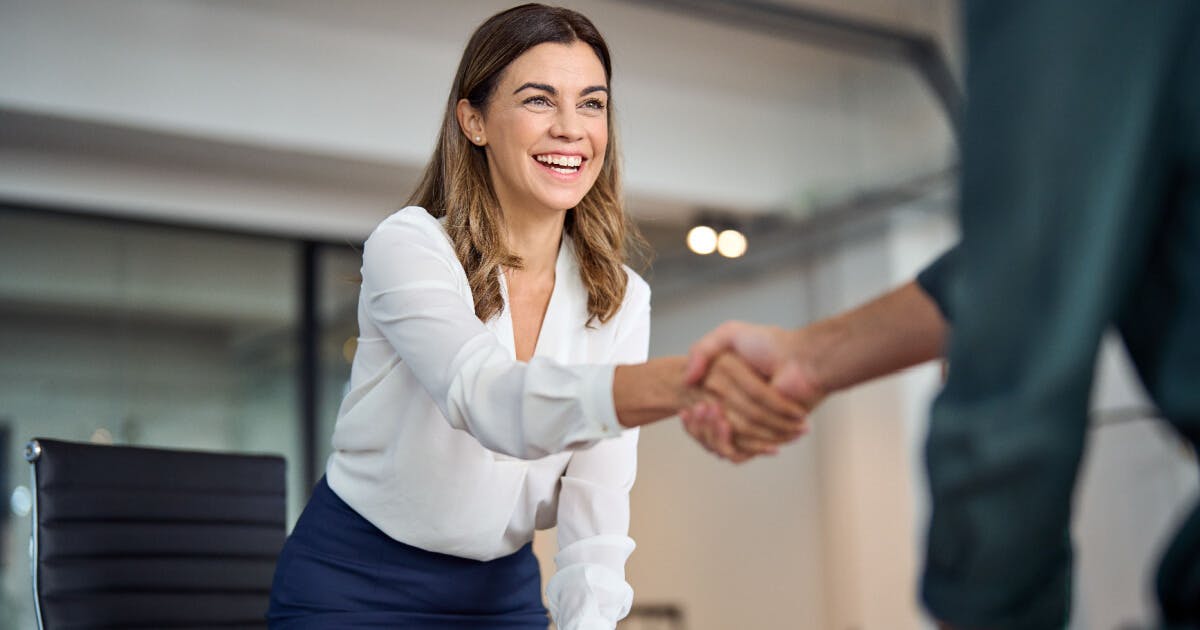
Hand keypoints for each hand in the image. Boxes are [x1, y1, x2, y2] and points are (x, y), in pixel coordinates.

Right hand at [681, 322, 826, 460]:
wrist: (801, 361)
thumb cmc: (771, 345)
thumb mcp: (729, 334)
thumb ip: (701, 350)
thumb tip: (686, 380)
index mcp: (727, 394)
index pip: (699, 417)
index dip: (691, 420)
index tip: (687, 409)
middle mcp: (738, 412)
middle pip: (707, 434)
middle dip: (699, 426)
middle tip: (701, 408)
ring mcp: (752, 426)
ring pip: (719, 444)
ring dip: (710, 433)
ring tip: (714, 412)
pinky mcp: (765, 438)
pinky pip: (739, 452)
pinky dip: (727, 442)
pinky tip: (723, 423)